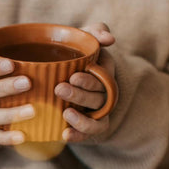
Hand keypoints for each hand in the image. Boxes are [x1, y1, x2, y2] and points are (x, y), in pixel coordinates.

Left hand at [55, 22, 116, 142]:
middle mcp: (103, 94)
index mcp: (104, 73)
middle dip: (80, 95)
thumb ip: (95, 32)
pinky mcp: (87, 127)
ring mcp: (96, 112)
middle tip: (59, 89)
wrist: (59, 73)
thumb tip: (109, 38)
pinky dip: (79, 136)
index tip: (73, 76)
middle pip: (98, 98)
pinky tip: (64, 135)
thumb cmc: (74, 53)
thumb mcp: (84, 39)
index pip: (103, 79)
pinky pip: (89, 135)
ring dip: (82, 120)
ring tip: (65, 114)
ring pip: (97, 120)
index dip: (90, 80)